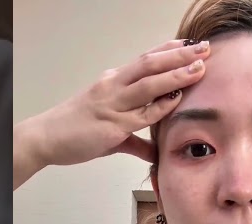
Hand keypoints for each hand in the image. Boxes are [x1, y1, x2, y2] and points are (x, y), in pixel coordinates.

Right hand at [25, 39, 209, 167]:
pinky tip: (177, 99)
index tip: (192, 44)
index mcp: (113, 81)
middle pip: (151, 64)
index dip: (170, 50)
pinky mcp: (112, 125)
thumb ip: (135, 139)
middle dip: (179, 56)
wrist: (47, 137)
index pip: (146, 59)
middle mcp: (114, 87)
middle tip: (204, 48)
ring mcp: (113, 104)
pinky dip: (161, 106)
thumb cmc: (75, 130)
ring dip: (175, 75)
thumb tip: (153, 152)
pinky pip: (141, 114)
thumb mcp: (110, 132)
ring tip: (198, 68)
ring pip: (148, 84)